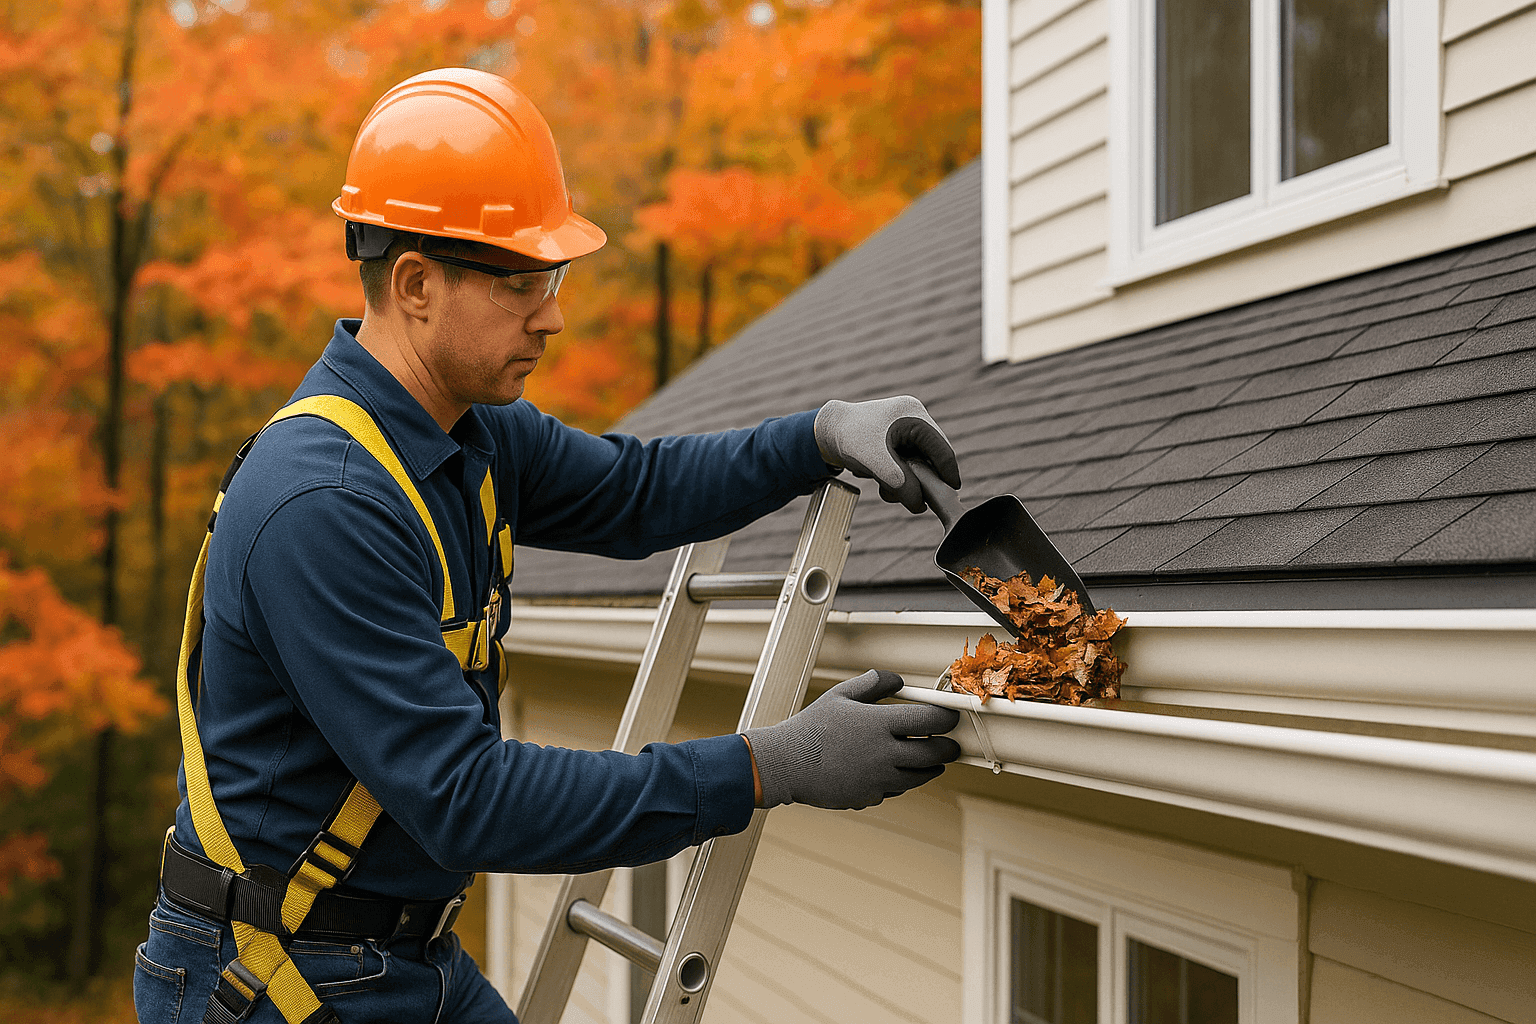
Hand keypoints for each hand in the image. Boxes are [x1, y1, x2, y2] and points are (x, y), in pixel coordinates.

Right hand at [743, 670, 961, 809]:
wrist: (786, 765)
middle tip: (951, 743)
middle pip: (934, 754)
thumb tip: (899, 681)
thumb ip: (873, 683)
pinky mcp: (870, 798)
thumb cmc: (811, 727)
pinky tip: (895, 770)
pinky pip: (896, 789)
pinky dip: (902, 780)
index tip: (950, 716)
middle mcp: (884, 754)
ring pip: (920, 776)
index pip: (930, 720)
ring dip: (930, 767)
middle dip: (948, 747)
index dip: (947, 717)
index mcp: (879, 724)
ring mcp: (878, 779)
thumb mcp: (840, 695)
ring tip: (931, 759)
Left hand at [814, 396, 960, 513]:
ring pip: (917, 464)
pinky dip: (893, 475)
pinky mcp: (894, 440)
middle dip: (918, 480)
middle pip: (930, 458)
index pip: (942, 449)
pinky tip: (875, 475)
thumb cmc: (850, 438)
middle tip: (911, 500)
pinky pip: (904, 463)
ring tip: (882, 486)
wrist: (825, 432)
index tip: (950, 495)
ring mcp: (904, 429)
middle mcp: (913, 419)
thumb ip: (901, 484)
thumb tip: (920, 506)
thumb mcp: (877, 464)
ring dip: (902, 481)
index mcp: (914, 415)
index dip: (948, 474)